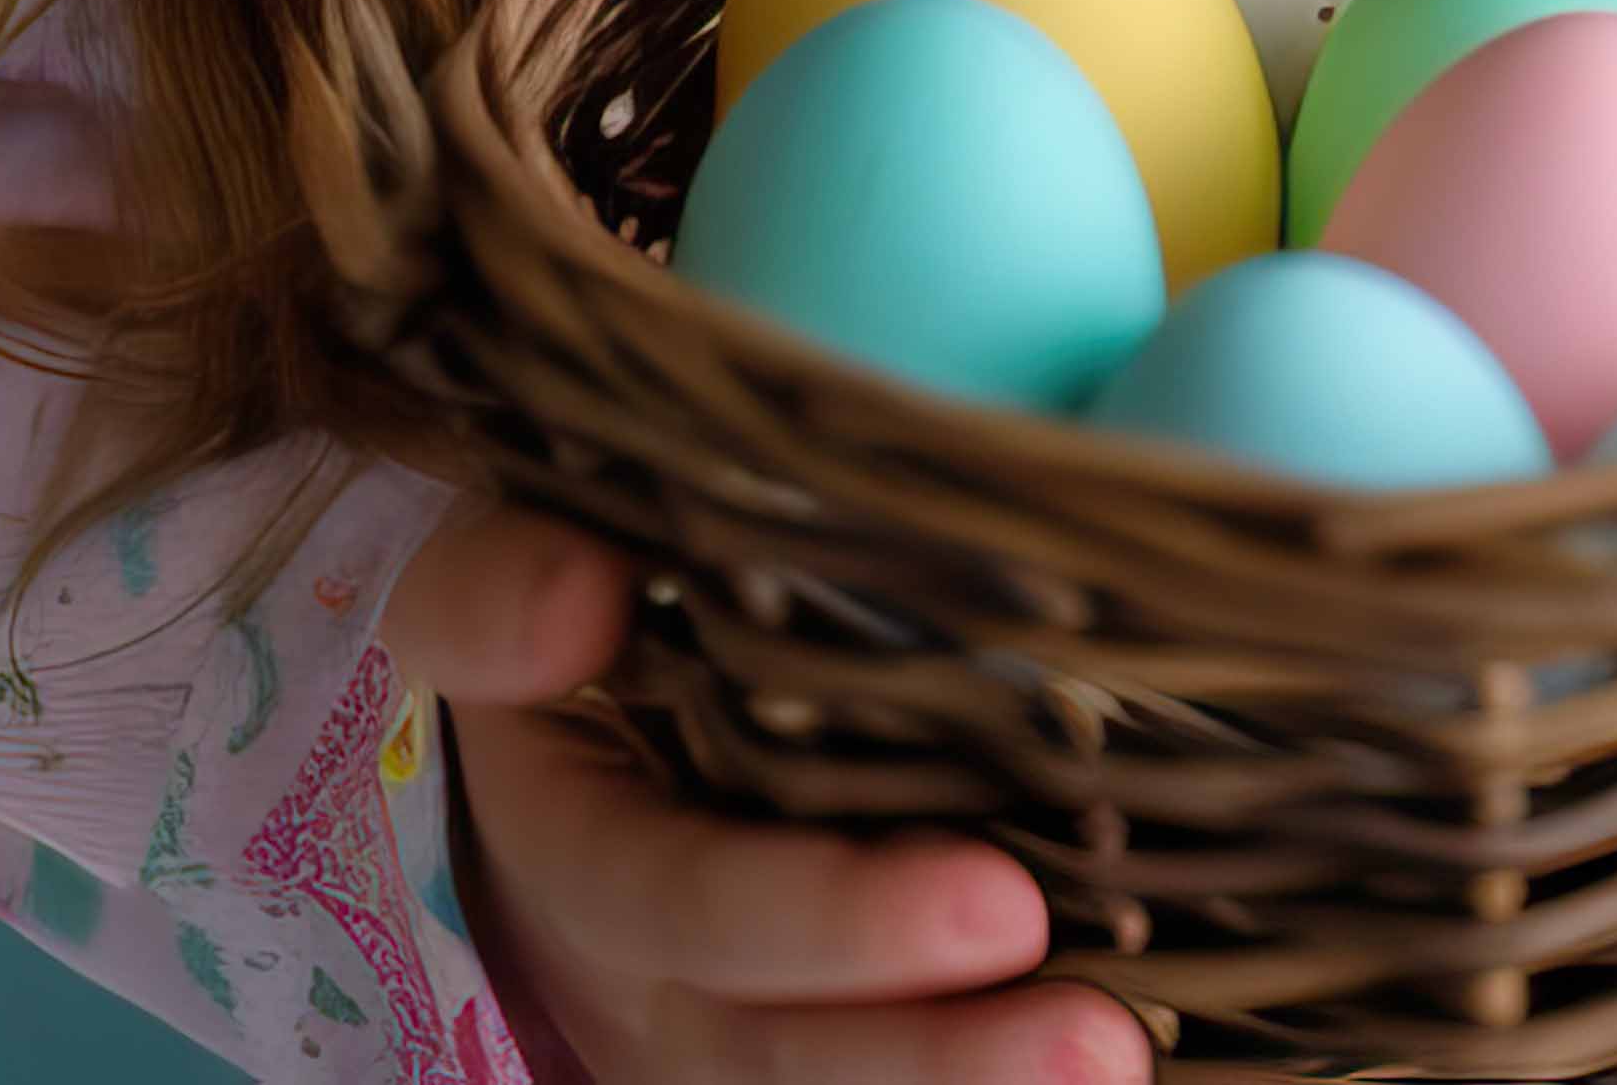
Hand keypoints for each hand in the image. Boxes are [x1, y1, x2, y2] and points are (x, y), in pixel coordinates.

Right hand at [388, 505, 1149, 1084]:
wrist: (540, 730)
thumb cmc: (555, 625)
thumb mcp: (484, 585)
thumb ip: (502, 583)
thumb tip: (582, 598)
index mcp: (580, 858)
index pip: (695, 908)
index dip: (837, 924)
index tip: (1003, 905)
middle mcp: (649, 984)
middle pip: (789, 1054)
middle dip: (941, 1057)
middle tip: (1101, 1036)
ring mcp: (722, 1033)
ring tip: (1116, 1062)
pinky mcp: (801, 1041)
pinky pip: (874, 1081)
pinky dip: (981, 1083)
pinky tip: (1132, 1070)